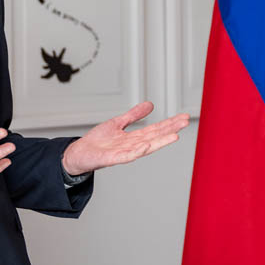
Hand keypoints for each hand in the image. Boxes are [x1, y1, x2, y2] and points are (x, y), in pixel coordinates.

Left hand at [60, 102, 188, 176]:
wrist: (79, 154)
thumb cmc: (97, 142)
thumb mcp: (118, 123)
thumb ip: (133, 115)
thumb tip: (150, 105)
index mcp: (134, 138)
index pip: (155, 129)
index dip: (170, 123)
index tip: (184, 117)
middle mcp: (132, 146)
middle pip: (155, 136)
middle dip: (170, 130)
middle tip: (185, 122)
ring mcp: (123, 153)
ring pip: (145, 147)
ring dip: (160, 142)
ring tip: (174, 136)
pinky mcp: (112, 159)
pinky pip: (127, 156)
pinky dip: (137, 151)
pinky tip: (147, 145)